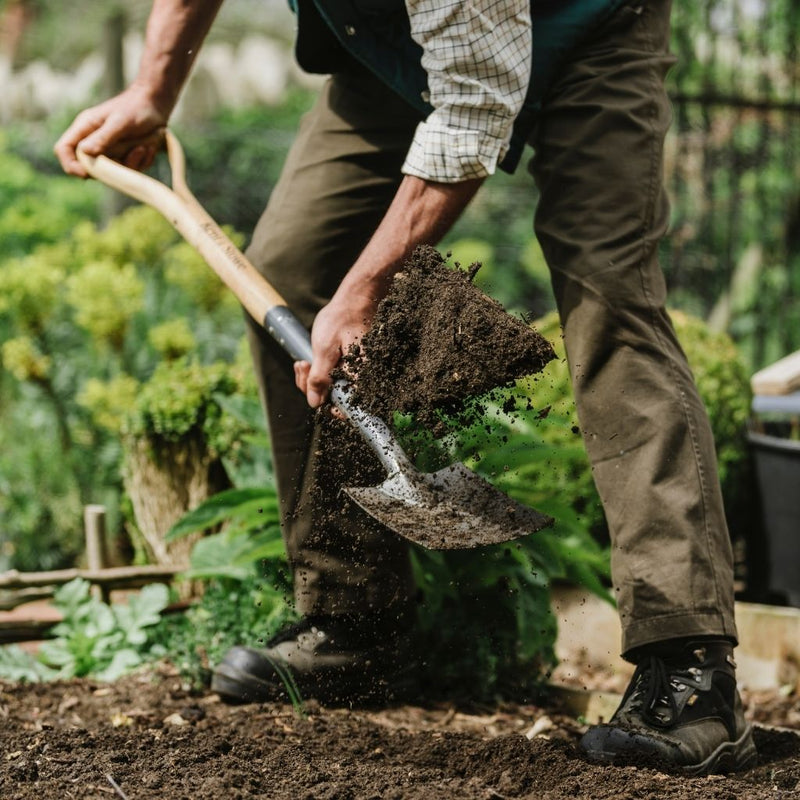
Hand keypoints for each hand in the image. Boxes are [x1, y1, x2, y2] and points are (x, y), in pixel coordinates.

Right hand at [54, 83, 169, 177]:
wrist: (157, 105)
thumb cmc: (136, 108)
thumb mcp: (120, 122)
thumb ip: (103, 137)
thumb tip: (84, 152)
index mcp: (85, 128)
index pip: (64, 149)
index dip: (71, 165)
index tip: (86, 174)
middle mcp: (94, 141)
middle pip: (91, 167)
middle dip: (113, 167)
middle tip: (133, 151)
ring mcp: (110, 150)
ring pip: (114, 172)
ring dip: (132, 162)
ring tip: (144, 146)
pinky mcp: (125, 156)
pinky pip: (131, 170)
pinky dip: (142, 161)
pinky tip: (149, 147)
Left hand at [293, 290, 377, 408]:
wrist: (355, 299)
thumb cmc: (342, 320)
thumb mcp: (325, 349)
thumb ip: (320, 378)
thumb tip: (316, 403)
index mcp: (359, 377)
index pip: (347, 408)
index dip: (329, 408)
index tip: (314, 394)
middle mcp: (360, 378)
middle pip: (334, 398)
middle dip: (313, 387)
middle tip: (303, 366)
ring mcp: (355, 371)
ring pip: (331, 387)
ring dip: (312, 379)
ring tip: (303, 361)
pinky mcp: (349, 365)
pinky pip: (332, 376)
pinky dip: (318, 371)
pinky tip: (308, 359)